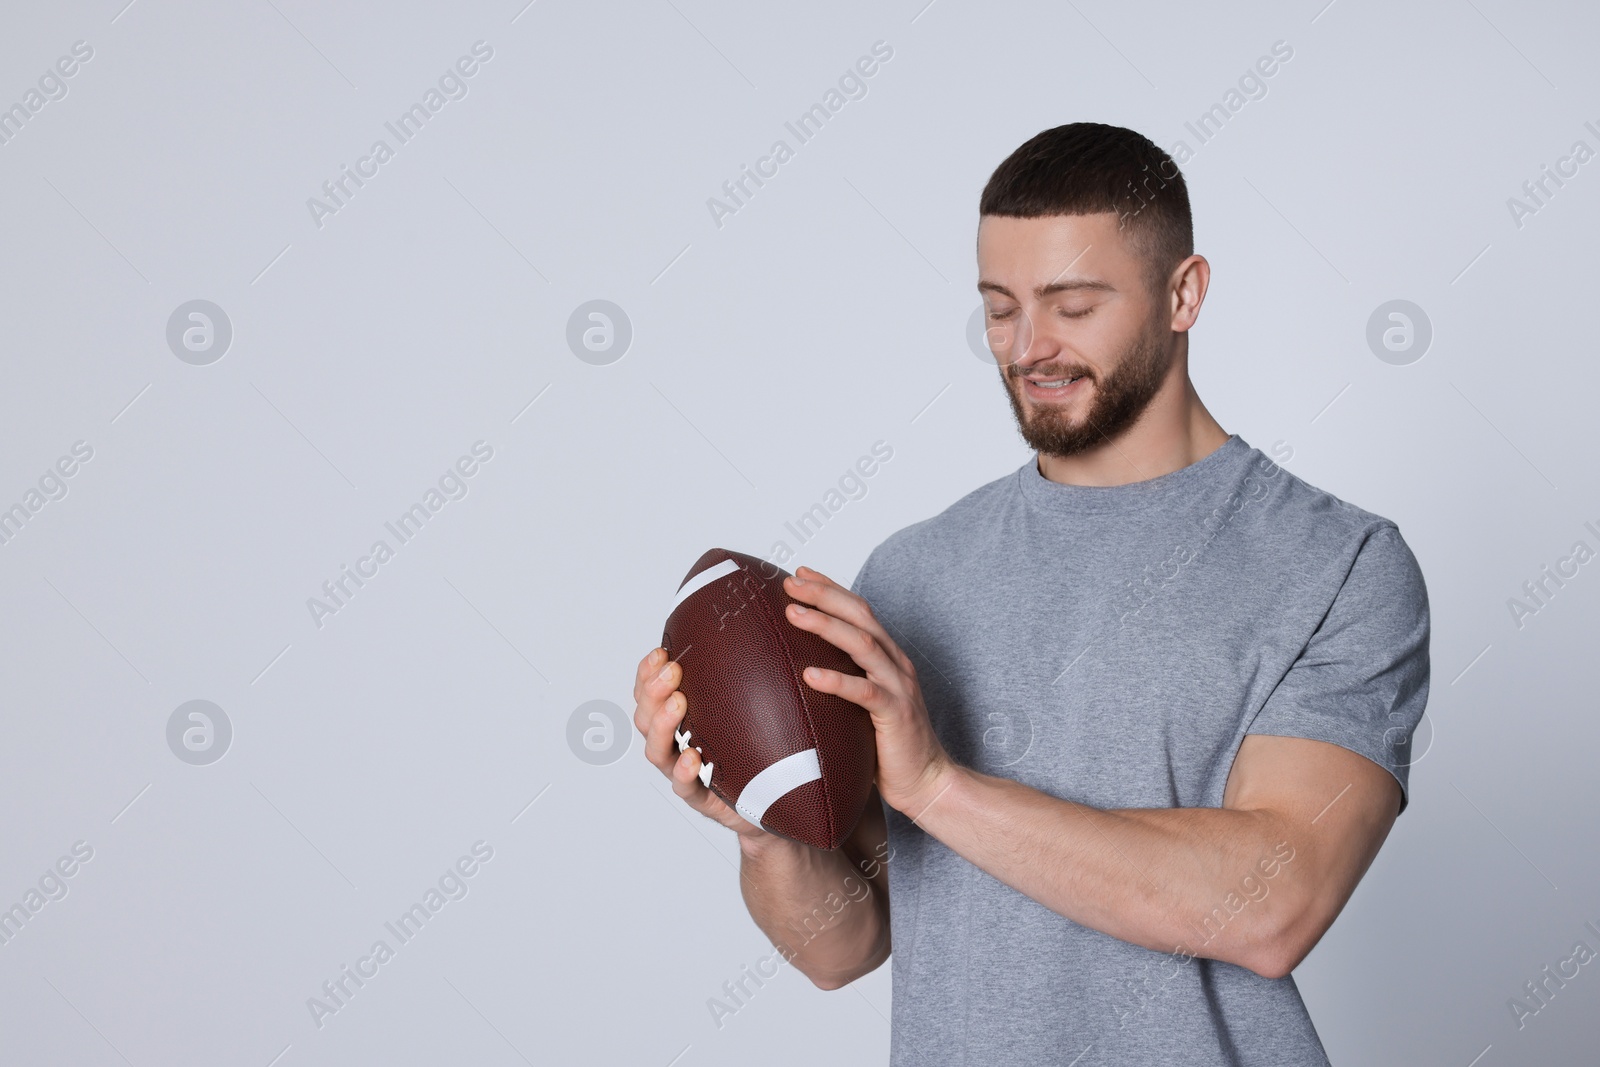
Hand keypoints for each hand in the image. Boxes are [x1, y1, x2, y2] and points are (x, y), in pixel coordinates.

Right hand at [631, 646, 765, 839]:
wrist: (771, 801)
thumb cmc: (754, 751)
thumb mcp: (747, 709)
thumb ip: (740, 678)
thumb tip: (754, 631)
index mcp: (679, 720)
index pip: (650, 693)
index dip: (647, 673)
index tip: (660, 652)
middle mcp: (674, 744)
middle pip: (646, 717)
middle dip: (653, 691)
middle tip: (672, 672)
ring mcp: (683, 772)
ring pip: (656, 749)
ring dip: (663, 724)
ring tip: (677, 704)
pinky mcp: (700, 797)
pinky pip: (684, 786)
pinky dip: (682, 771)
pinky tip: (691, 758)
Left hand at [781, 567, 955, 817]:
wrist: (927, 783)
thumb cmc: (889, 747)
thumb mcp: (861, 707)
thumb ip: (841, 685)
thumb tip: (793, 675)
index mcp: (888, 658)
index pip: (859, 611)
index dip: (831, 589)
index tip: (800, 574)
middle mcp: (896, 664)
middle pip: (860, 616)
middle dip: (825, 595)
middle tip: (791, 584)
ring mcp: (899, 687)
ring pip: (863, 644)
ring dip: (826, 625)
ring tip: (794, 614)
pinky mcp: (897, 714)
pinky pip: (864, 692)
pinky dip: (836, 680)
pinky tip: (809, 674)